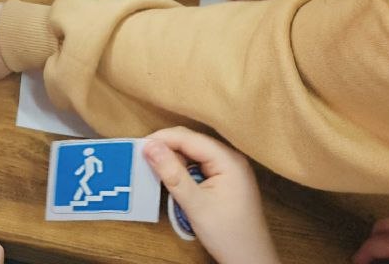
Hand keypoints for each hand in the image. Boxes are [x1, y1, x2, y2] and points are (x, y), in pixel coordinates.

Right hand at [142, 127, 279, 263]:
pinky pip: (200, 165)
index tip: (138, 147)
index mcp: (228, 160)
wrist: (251, 261)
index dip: (163, 139)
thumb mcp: (195, 204)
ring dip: (175, 158)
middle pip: (192, 142)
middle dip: (167, 147)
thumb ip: (172, 173)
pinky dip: (184, 169)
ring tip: (154, 168)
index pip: (189, 138)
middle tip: (143, 158)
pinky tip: (173, 177)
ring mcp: (230, 169)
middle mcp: (231, 158)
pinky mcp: (226, 180)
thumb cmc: (227, 234)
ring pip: (195, 153)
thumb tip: (149, 146)